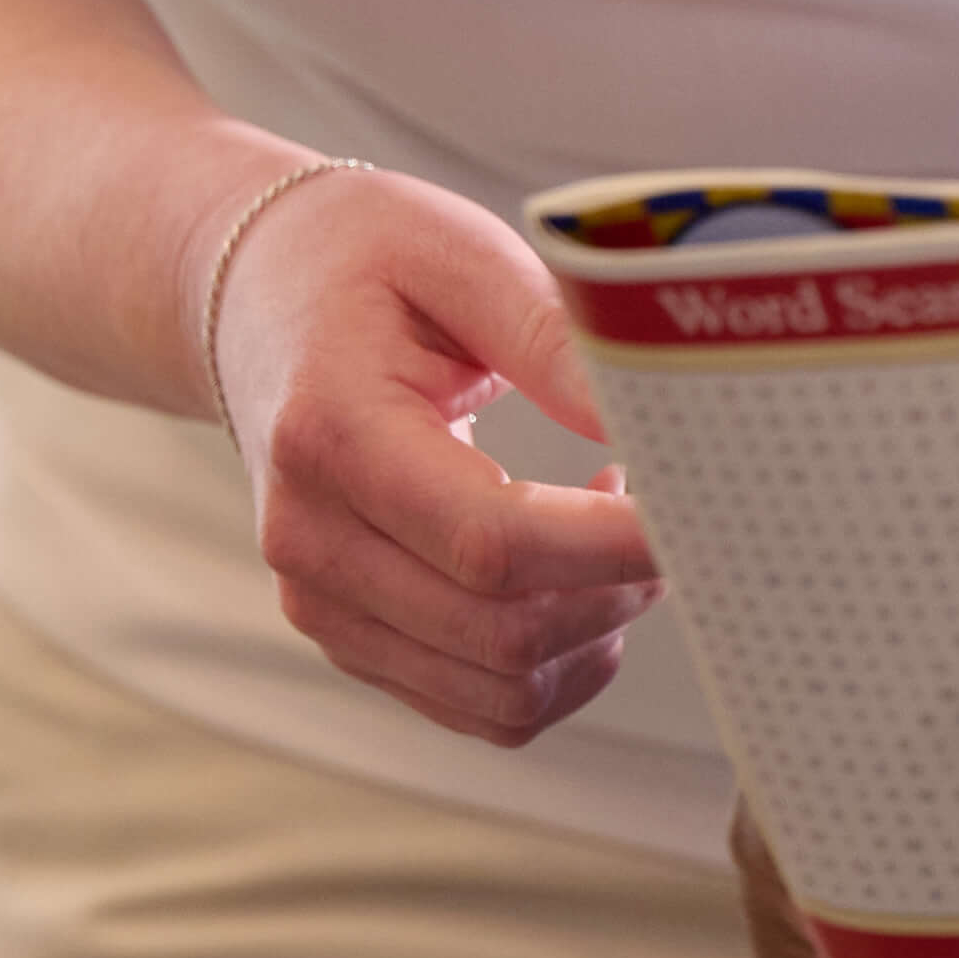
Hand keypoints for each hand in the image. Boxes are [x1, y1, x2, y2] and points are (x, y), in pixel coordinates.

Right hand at [198, 157, 661, 744]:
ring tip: (619, 536)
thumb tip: (659, 421)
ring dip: (597, 634)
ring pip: (500, 692)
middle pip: (503, 632)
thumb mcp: (461, 254)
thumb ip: (556, 336)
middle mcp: (311, 540)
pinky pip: (479, 703)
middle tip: (671, 509)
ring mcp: (321, 601)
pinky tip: (575, 575)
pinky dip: (556, 663)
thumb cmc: (365, 261)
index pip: (492, 541)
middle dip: (620, 589)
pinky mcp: (351, 636)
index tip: (703, 511)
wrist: (255, 298)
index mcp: (331, 435)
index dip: (614, 547)